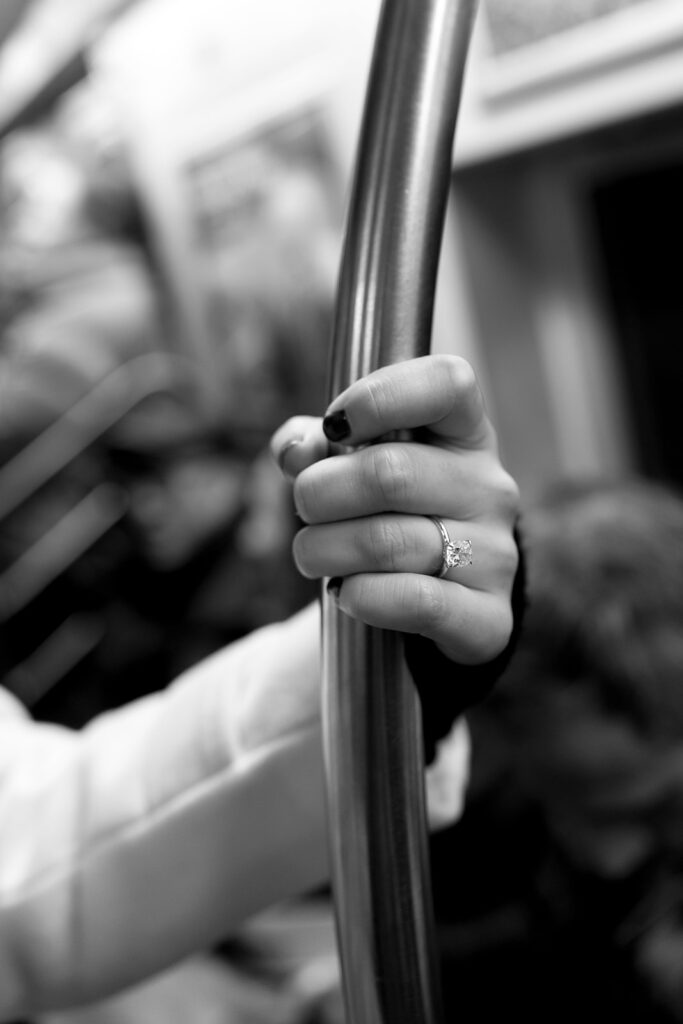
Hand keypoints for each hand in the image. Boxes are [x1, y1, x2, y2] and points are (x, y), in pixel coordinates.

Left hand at [270, 354, 518, 665]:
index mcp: (464, 433)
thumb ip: (315, 445)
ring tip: (313, 554)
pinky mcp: (489, 616)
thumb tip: (295, 451)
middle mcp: (489, 487)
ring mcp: (495, 553)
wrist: (431, 602)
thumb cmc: (384, 514)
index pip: (448, 383)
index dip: (380, 396)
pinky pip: (415, 601)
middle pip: (390, 473)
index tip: (336, 426)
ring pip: (387, 542)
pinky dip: (360, 596)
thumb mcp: (351, 466)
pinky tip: (345, 593)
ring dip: (323, 550)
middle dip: (319, 492)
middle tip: (305, 507)